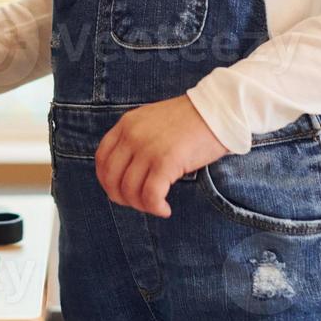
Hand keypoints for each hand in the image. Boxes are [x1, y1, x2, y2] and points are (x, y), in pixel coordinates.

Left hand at [96, 94, 229, 217]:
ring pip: (130, 190)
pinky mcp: (166, 161)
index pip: (101, 159)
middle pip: (111, 178)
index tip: (121, 191)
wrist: (218, 110)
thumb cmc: (190, 120)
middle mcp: (132, 135)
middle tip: (141, 203)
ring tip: (157, 206)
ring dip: (142, 206)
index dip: (107, 181)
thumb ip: (136, 141)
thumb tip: (127, 176)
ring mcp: (148, 147)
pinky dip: (155, 208)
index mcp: (126, 124)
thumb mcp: (152, 122)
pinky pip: (151, 195)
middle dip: (122, 198)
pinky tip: (165, 209)